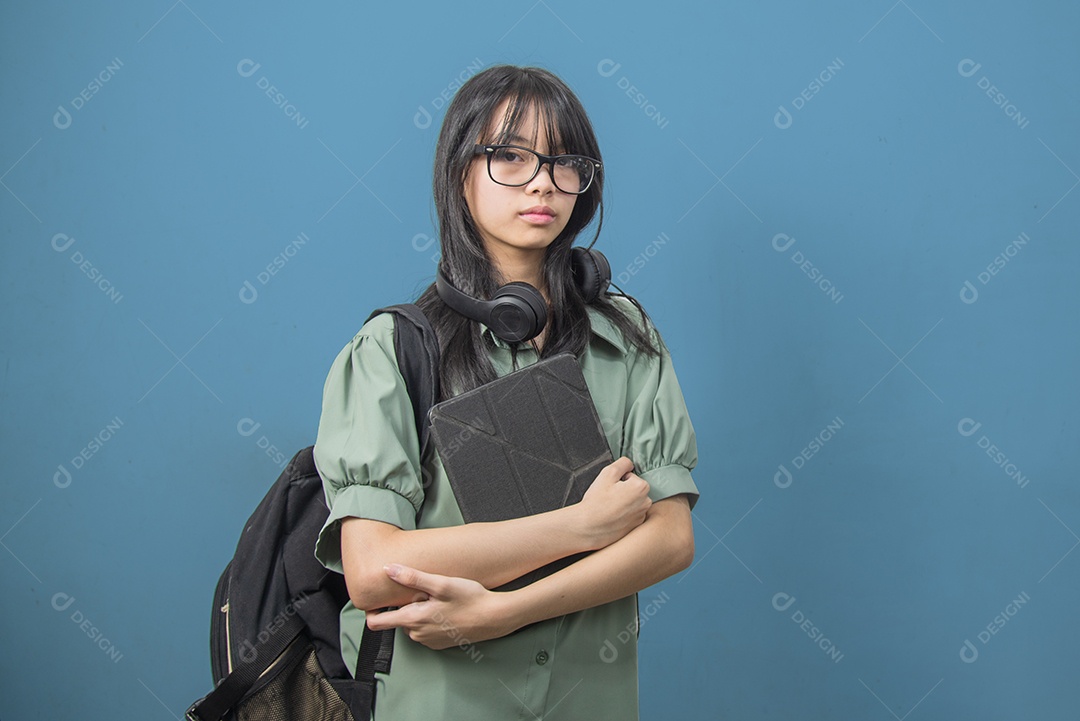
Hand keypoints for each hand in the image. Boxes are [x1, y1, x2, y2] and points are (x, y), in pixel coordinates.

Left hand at [365, 564, 515, 649]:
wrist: (495, 617)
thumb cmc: (469, 598)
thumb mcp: (441, 584)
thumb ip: (412, 578)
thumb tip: (388, 569)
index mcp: (413, 620)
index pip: (377, 623)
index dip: (371, 610)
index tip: (375, 599)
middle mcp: (417, 635)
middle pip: (398, 619)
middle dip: (407, 605)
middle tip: (426, 592)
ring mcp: (429, 641)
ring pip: (413, 623)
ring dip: (420, 611)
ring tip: (439, 599)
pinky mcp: (440, 643)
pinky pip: (426, 630)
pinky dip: (431, 620)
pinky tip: (447, 609)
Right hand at [577, 456, 650, 549]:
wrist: (588, 527)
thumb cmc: (597, 502)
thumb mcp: (607, 473)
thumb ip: (622, 463)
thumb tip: (629, 464)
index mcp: (641, 487)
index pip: (631, 476)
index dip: (618, 480)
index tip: (610, 488)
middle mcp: (646, 502)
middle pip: (634, 489)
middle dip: (623, 491)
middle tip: (608, 497)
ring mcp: (641, 516)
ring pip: (632, 502)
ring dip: (624, 502)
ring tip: (609, 508)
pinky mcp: (635, 527)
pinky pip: (630, 515)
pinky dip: (623, 515)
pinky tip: (612, 517)